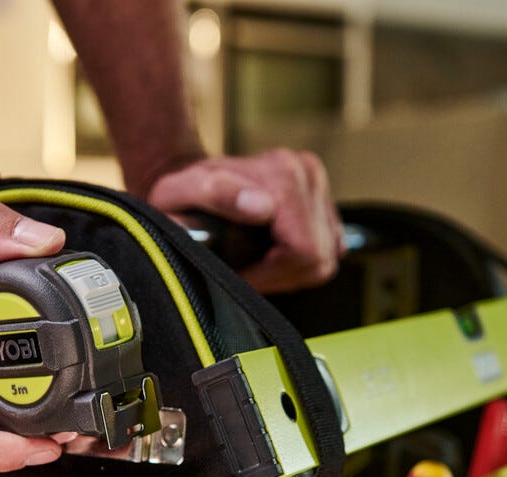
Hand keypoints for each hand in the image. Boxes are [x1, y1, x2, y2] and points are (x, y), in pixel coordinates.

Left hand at [146, 149, 344, 293]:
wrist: (193, 183)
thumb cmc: (181, 197)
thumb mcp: (177, 194)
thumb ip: (215, 194)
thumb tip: (263, 207)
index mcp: (282, 173)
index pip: (302, 251)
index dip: (270, 275)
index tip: (239, 273)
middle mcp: (306, 172)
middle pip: (318, 257)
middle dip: (281, 275)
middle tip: (246, 270)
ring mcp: (317, 183)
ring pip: (326, 257)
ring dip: (291, 270)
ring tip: (256, 262)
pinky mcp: (322, 198)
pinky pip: (330, 248)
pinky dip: (302, 259)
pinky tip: (273, 252)